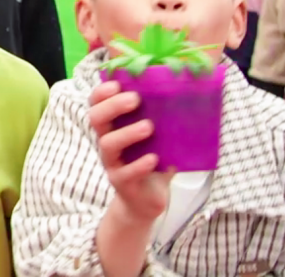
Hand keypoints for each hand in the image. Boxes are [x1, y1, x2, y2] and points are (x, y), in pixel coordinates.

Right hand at [90, 81, 172, 225]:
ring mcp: (112, 163)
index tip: (118, 84)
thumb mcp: (156, 138)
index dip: (102, 92)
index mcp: (112, 127)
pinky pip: (125, 173)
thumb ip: (163, 120)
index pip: (96, 103)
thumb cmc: (152, 161)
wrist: (146, 200)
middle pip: (95, 118)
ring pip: (107, 144)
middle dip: (112, 106)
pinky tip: (154, 159)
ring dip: (127, 133)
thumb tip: (189, 94)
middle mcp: (106, 141)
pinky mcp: (122, 183)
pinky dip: (139, 165)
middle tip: (135, 99)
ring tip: (149, 127)